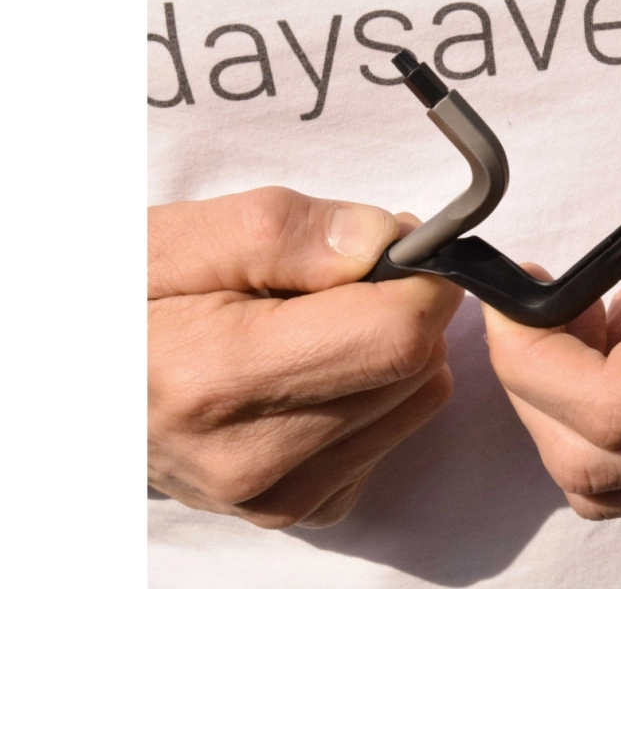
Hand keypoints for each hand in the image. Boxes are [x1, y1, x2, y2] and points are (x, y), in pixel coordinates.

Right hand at [149, 187, 461, 528]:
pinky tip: (312, 371)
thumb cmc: (123, 306)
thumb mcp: (174, 241)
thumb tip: (381, 240)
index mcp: (215, 379)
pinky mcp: (302, 510)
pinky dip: (374, 392)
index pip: (392, 339)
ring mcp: (280, 496)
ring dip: (391, 347)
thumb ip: (280, 232)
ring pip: (416, 400)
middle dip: (402, 306)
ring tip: (318, 320)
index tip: (397, 245)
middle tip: (344, 276)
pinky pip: (393, 435)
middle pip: (414, 369)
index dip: (416, 278)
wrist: (80, 393)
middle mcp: (252, 459)